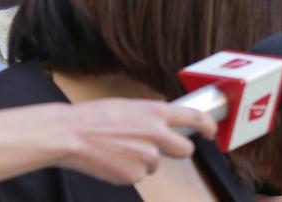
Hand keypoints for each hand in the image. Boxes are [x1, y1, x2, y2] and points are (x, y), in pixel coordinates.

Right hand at [54, 99, 217, 183]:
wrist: (69, 134)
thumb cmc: (93, 117)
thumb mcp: (130, 106)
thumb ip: (150, 116)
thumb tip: (161, 124)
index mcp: (156, 112)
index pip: (194, 117)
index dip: (208, 126)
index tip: (212, 132)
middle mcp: (157, 134)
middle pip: (185, 150)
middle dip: (178, 152)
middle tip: (160, 150)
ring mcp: (147, 156)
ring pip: (155, 164)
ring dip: (143, 161)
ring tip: (118, 150)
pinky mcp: (134, 175)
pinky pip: (137, 176)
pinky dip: (127, 171)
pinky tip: (111, 160)